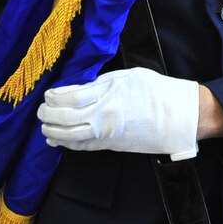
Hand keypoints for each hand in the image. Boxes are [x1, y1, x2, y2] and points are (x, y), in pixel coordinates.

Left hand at [37, 67, 200, 157]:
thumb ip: (100, 83)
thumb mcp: (127, 77)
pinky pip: (84, 147)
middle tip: (42, 111)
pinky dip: (67, 144)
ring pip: (71, 138)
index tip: (48, 95)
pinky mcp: (112, 145)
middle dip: (48, 116)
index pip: (70, 98)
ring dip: (54, 133)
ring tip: (45, 128)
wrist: (181, 117)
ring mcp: (108, 134)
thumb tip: (78, 89)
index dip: (54, 97)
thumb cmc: (157, 91)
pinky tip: (57, 141)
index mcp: (108, 95)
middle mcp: (104, 116)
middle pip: (65, 119)